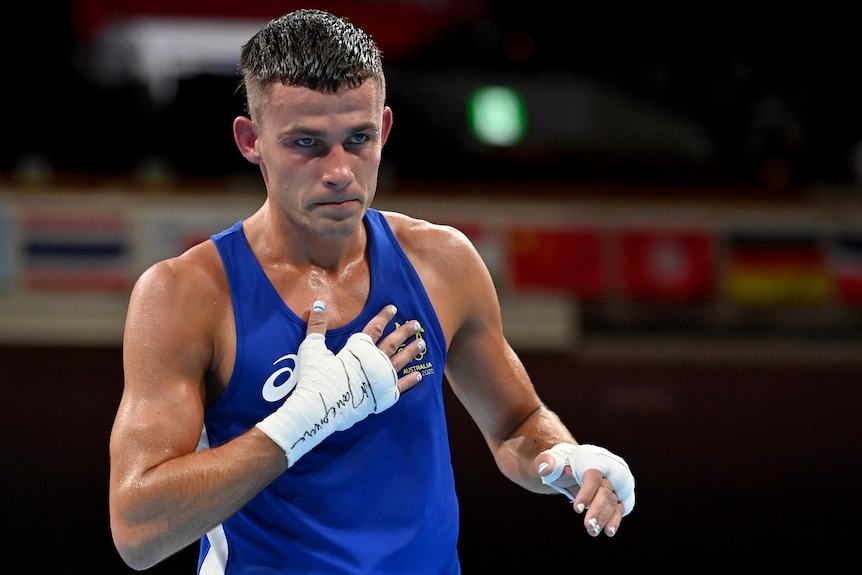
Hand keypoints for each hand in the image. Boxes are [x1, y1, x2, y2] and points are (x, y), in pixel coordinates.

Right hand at [256, 301, 424, 465]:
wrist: (320, 408)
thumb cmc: (316, 378)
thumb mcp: (312, 348)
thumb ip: (317, 325)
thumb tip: (319, 304)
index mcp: (359, 349)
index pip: (374, 328)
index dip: (383, 317)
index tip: (393, 308)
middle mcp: (374, 362)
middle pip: (393, 343)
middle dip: (404, 332)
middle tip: (416, 324)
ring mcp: (380, 379)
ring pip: (400, 361)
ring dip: (411, 351)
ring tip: (422, 343)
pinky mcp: (382, 397)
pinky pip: (400, 387)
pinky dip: (410, 381)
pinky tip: (419, 375)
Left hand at [535, 443, 634, 536]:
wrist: (577, 464)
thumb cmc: (563, 462)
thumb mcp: (552, 460)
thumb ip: (546, 462)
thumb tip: (544, 469)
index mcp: (595, 458)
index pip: (593, 476)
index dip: (586, 493)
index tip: (576, 509)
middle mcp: (611, 468)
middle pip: (606, 490)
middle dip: (597, 509)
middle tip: (588, 526)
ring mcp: (618, 482)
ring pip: (613, 501)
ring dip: (604, 518)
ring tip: (591, 531)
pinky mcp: (622, 494)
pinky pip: (620, 508)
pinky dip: (615, 520)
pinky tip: (608, 531)